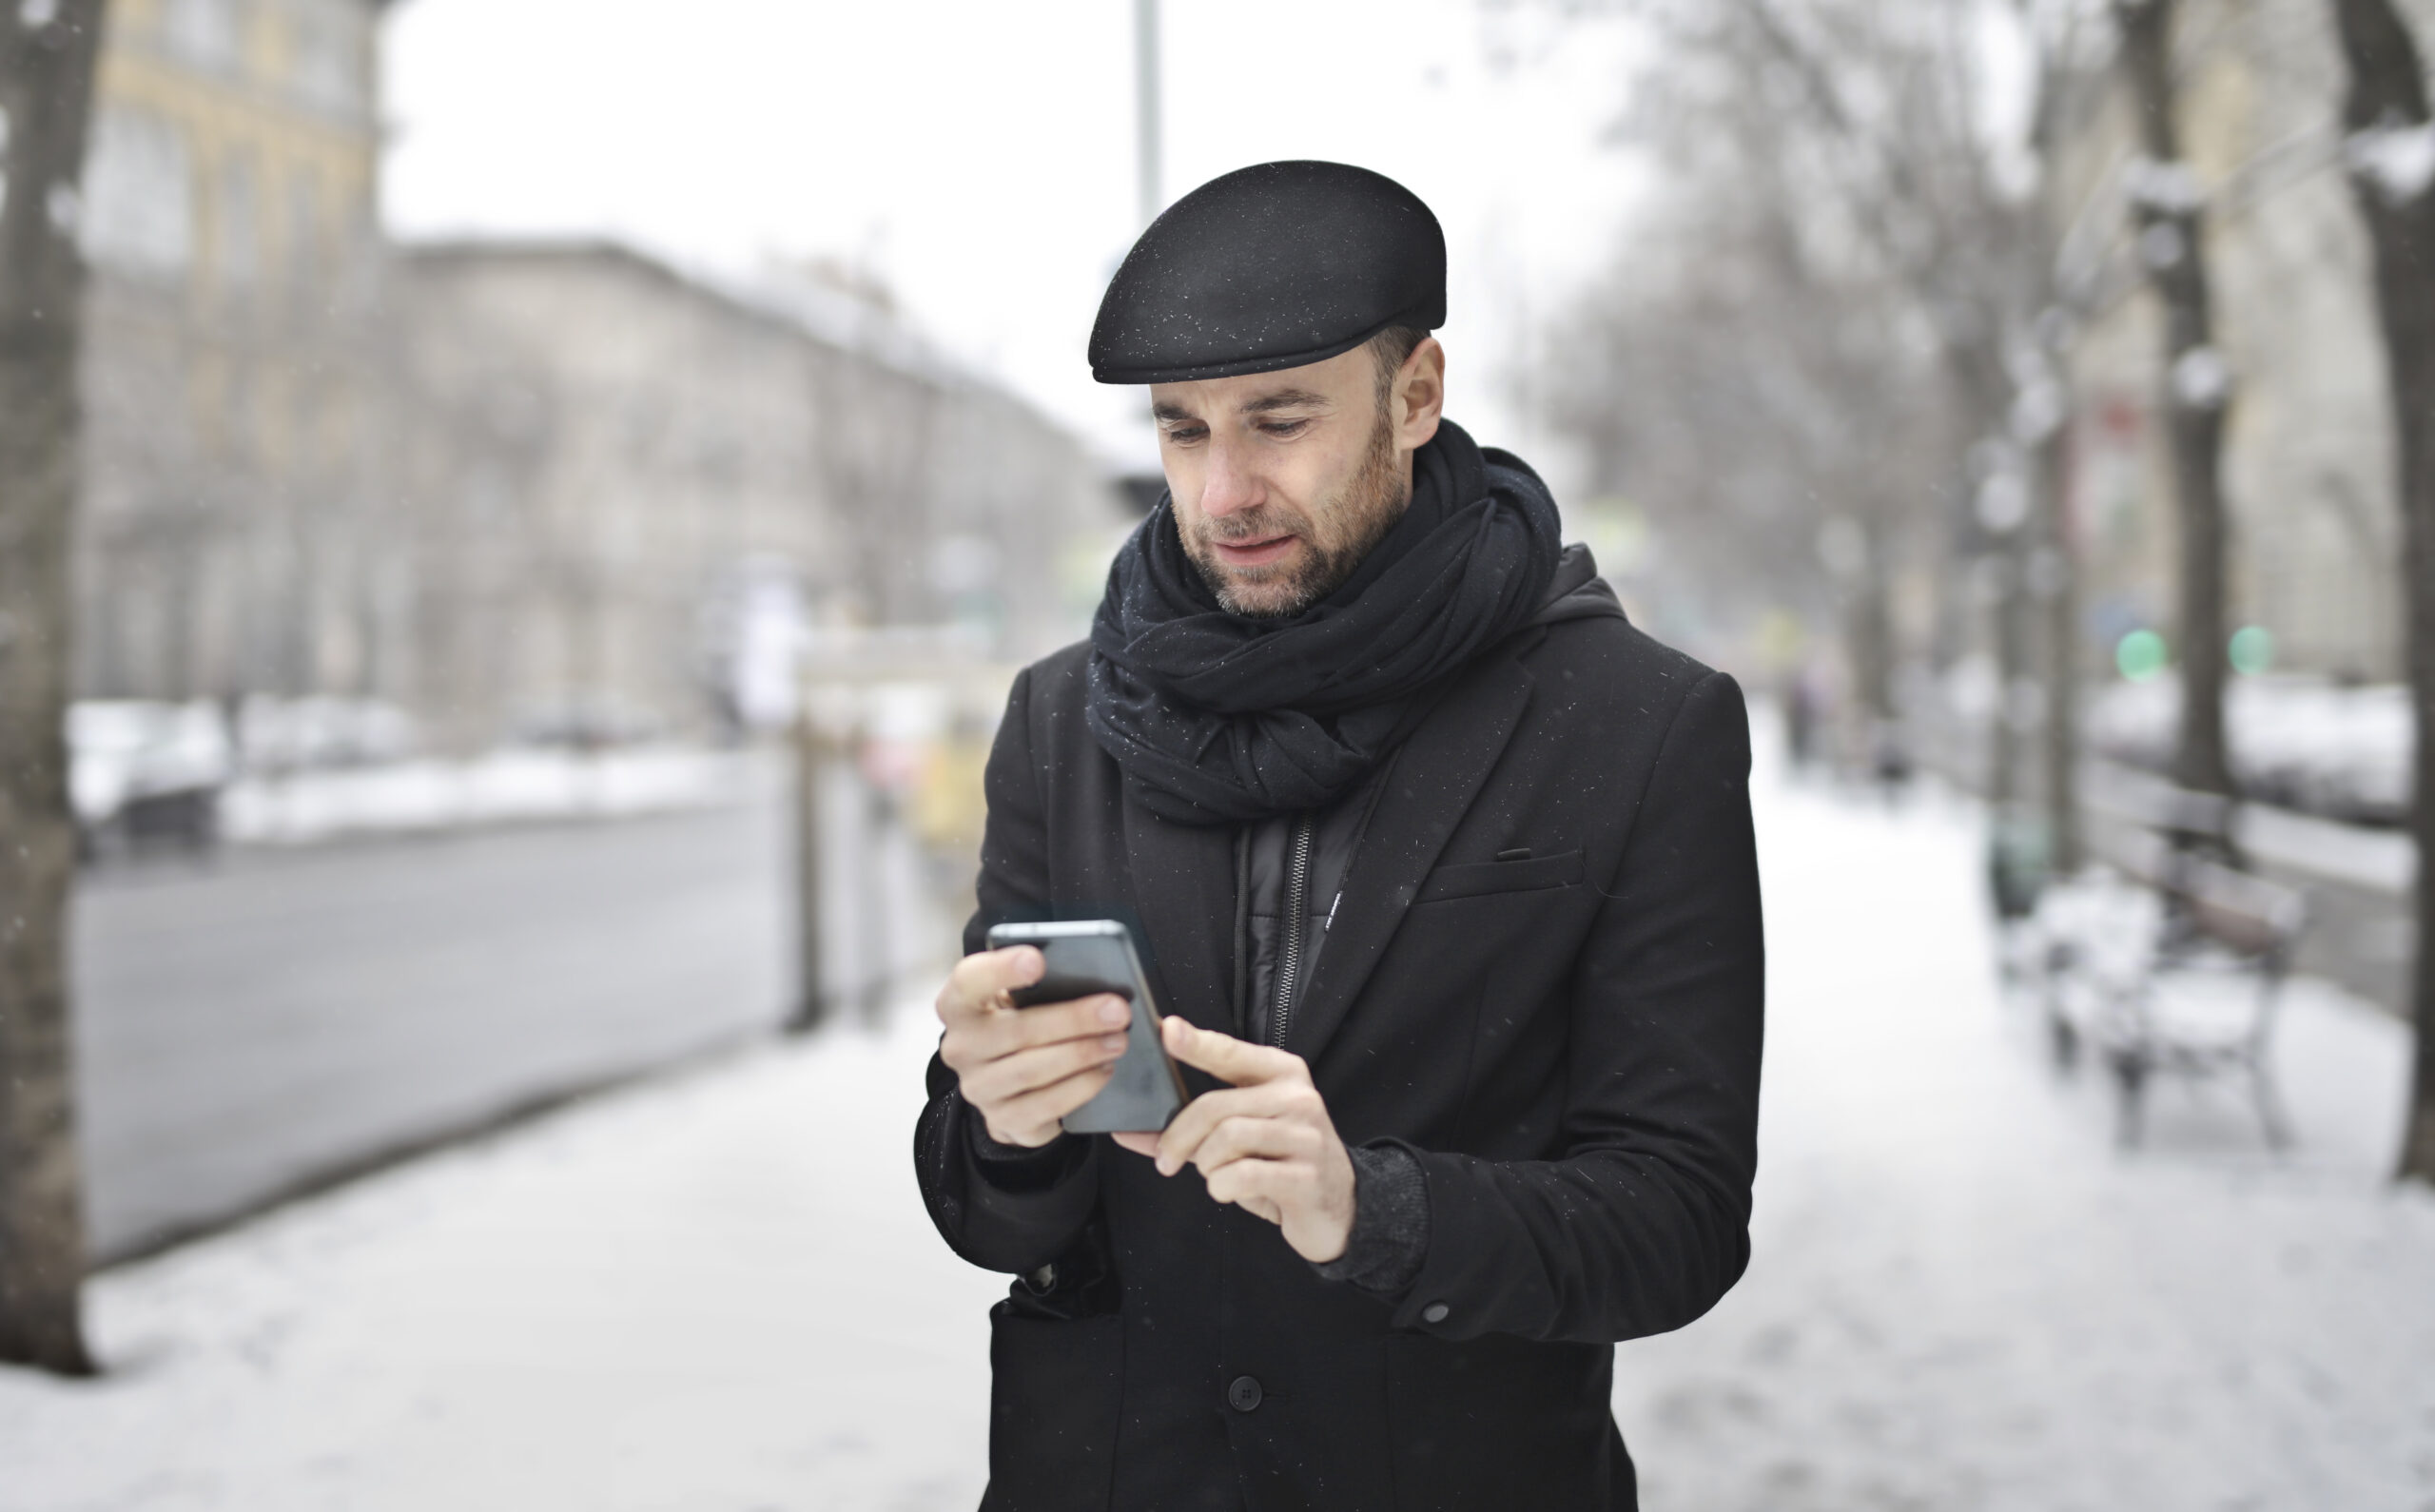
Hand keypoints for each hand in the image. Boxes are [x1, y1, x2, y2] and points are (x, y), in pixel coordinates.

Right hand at [935, 947, 1131, 1147]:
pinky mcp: (1003, 1118)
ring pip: (1034, 1069)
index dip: (1001, 970)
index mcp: (960, 1003)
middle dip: (1074, 1019)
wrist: (1009, 1086)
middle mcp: (961, 1046)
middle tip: (1117, 1011)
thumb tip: (1092, 981)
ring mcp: (979, 1087)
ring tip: (1118, 1040)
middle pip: (1016, 1029)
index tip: (1038, 961)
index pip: (969, 980)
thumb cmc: (1021, 1025)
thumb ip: (1041, 987)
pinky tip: (1104, 1070)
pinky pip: (1047, 1104)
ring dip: (1083, 1053)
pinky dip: (1081, 1086)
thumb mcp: (1021, 1000)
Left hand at [1112, 1018, 1356, 1263]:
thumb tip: (1126, 1130)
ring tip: (1213, 1175)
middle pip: (1215, 1107)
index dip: (1197, 1042)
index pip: (1230, 1053)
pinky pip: (1241, 1175)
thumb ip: (1185, 1128)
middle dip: (1179, 1137)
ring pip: (1226, 1140)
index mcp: (1281, 1073)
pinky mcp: (1306, 1176)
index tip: (1167, 1030)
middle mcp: (1297, 1097)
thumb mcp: (1238, 1138)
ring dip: (1205, 1165)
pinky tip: (1227, 1190)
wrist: (1339, 1205)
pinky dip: (1221, 1187)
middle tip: (1166, 1160)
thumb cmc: (1280, 1162)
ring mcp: (1306, 1136)